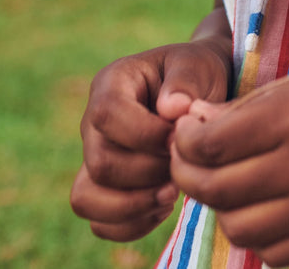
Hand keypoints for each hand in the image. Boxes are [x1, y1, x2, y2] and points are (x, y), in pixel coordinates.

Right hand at [70, 35, 231, 241]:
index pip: (107, 114)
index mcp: (112, 83)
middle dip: (148, 173)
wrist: (202, 92)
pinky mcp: (102, 189)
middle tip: (183, 165)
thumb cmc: (198, 74)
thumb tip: (172, 108)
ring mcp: (94, 157)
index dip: (144, 134)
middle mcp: (93, 123)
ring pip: (87, 197)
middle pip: (100, 163)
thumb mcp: (199, 65)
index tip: (179, 138)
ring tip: (173, 192)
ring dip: (135, 204)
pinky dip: (133, 224)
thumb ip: (186, 80)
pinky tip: (164, 204)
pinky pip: (100, 223)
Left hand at [170, 58, 288, 265]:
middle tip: (190, 160)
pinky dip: (256, 234)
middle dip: (190, 174)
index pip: (211, 144)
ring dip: (221, 207)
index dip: (185, 141)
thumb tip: (190, 124)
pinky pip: (273, 251)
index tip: (184, 132)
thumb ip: (245, 108)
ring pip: (238, 227)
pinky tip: (261, 207)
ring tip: (228, 184)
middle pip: (217, 188)